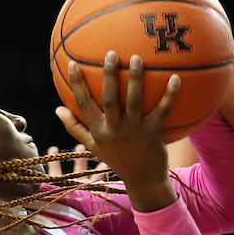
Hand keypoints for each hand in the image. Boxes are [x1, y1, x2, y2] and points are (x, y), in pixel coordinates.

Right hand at [54, 54, 180, 211]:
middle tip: (111, 53)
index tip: (73, 63)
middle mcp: (115, 130)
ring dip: (136, 79)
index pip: (84, 105)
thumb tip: (57, 109)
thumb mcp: (93, 146)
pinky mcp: (154, 133)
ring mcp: (135, 131)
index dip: (78, 84)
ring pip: (135, 101)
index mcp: (99, 131)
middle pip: (110, 99)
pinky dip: (170, 95)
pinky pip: (162, 110)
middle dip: (109, 75)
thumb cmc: (117, 160)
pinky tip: (175, 78)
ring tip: (137, 58)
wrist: (143, 180)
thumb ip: (75, 128)